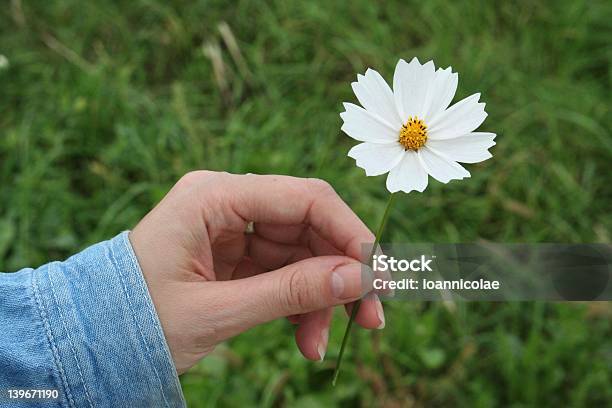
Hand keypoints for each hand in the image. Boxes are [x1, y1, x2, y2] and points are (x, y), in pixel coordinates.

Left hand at [129, 171, 383, 373]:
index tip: (379, 273)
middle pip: (309, 227)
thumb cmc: (134, 322)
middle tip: (372, 318)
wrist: (92, 342)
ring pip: (302, 255)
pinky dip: (299, 305)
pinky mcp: (236, 257)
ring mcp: (234, 231)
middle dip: (340, 274)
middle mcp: (227, 204)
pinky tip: (305, 339)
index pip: (304, 198)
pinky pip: (284, 274)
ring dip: (320, 299)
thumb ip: (290, 292)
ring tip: (319, 346)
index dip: (350, 233)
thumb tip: (358, 278)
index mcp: (213, 196)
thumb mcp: (216, 311)